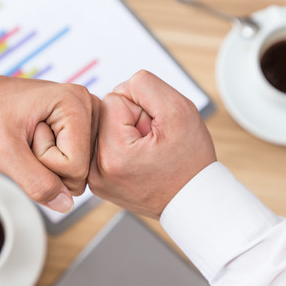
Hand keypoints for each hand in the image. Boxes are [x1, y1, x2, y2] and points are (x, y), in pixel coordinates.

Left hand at [0, 69, 99, 212]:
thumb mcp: (4, 152)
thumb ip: (36, 182)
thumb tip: (66, 205)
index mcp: (76, 104)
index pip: (76, 167)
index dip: (44, 164)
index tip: (26, 138)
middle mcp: (89, 106)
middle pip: (83, 170)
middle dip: (50, 165)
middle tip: (29, 138)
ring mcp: (89, 115)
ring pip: (81, 169)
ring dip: (53, 163)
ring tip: (34, 136)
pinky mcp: (85, 124)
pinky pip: (79, 162)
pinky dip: (57, 159)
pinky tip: (44, 139)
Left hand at [88, 70, 215, 218]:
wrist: (192, 201)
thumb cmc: (190, 162)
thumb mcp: (179, 110)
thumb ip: (144, 85)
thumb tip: (120, 88)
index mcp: (112, 155)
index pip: (113, 99)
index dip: (140, 110)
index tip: (154, 133)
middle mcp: (96, 171)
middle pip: (104, 113)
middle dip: (130, 121)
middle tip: (152, 144)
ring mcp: (94, 179)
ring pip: (104, 128)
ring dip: (125, 133)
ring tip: (145, 153)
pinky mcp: (97, 181)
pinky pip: (103, 145)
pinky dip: (120, 146)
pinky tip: (137, 160)